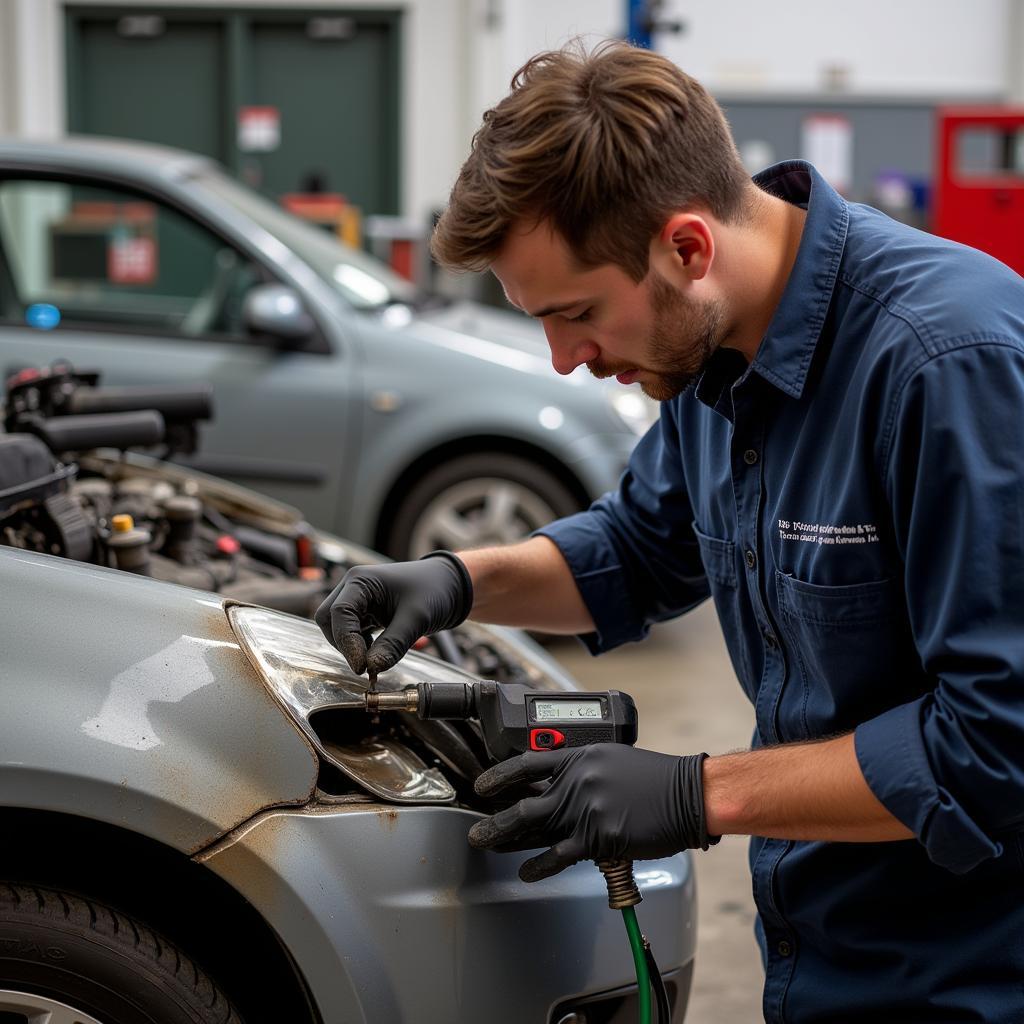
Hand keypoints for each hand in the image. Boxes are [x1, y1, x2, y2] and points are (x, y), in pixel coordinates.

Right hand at [314, 551, 472, 675]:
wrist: (452, 586)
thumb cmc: (436, 590)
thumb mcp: (417, 618)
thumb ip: (393, 644)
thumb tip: (371, 668)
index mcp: (361, 581)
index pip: (340, 613)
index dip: (347, 642)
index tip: (362, 666)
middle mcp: (355, 588)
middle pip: (330, 619)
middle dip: (343, 644)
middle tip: (365, 663)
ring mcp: (360, 600)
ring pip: (338, 628)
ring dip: (352, 646)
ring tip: (377, 656)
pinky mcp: (367, 613)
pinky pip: (353, 632)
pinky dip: (361, 646)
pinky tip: (380, 651)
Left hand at [467, 745, 715, 881]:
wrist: (688, 795)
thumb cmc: (657, 779)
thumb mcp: (613, 760)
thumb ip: (583, 771)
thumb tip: (557, 787)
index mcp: (581, 756)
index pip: (530, 762)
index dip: (501, 775)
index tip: (483, 784)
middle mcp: (578, 779)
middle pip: (525, 800)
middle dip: (496, 817)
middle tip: (476, 829)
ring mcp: (586, 808)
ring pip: (534, 826)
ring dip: (506, 838)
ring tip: (486, 846)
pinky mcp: (598, 837)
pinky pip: (558, 854)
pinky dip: (539, 866)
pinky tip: (526, 872)